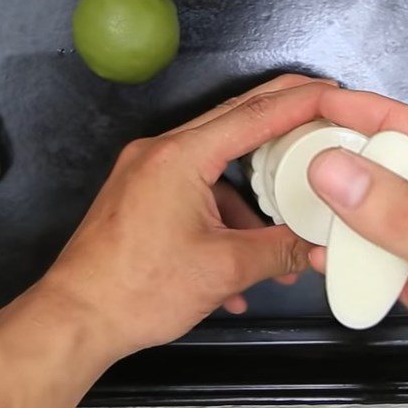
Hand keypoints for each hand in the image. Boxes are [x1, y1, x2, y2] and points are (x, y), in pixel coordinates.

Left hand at [39, 74, 336, 358]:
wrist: (76, 315)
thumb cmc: (135, 289)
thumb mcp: (222, 270)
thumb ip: (277, 251)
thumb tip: (313, 247)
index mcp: (180, 156)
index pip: (253, 116)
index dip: (299, 101)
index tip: (331, 92)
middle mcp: (160, 151)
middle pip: (234, 121)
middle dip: (281, 118)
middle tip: (321, 109)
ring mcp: (147, 170)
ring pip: (216, 162)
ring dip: (252, 192)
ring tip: (284, 226)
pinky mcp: (142, 192)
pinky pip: (194, 188)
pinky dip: (223, 213)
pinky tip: (241, 259)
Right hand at [302, 87, 407, 407]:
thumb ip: (407, 220)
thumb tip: (342, 171)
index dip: (377, 113)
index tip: (329, 104)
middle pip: (399, 173)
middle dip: (352, 159)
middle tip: (309, 154)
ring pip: (384, 220)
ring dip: (345, 214)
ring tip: (310, 207)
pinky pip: (380, 267)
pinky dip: (350, 262)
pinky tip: (330, 263)